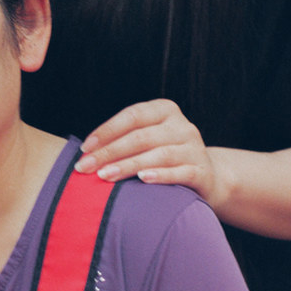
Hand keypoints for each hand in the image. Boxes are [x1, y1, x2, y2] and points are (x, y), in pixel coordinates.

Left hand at [76, 99, 219, 203]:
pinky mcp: (202, 171)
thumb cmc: (162, 156)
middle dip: (109, 152)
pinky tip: (142, 179)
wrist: (206, 176)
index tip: (84, 148)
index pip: (133, 116)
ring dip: (128, 165)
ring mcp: (194, 148)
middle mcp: (182, 126)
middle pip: (141, 137)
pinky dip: (161, 175)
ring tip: (104, 175)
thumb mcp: (146, 140)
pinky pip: (181, 172)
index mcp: (165, 111)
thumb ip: (122, 139)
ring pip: (158, 155)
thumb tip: (85, 153)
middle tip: (85, 167)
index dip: (107, 130)